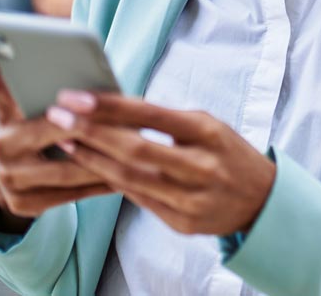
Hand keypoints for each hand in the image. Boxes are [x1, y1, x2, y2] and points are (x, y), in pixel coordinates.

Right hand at [0, 34, 112, 229]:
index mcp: (6, 115)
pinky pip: (73, 195)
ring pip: (68, 168)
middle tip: (128, 118)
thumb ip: (34, 81)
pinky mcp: (24, 205)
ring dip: (106, 159)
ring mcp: (9, 178)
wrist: (23, 185)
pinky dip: (101, 185)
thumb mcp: (33, 105)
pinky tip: (126, 177)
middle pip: (53, 130)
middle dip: (93, 125)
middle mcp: (1, 145)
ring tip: (137, 149)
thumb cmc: (42, 131)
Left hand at [46, 91, 276, 235]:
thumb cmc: (226, 153)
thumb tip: (112, 107)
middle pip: (136, 149)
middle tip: (58, 116)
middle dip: (91, 132)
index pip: (152, 115)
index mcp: (209, 133)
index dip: (111, 106)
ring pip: (131, 179)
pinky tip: (90, 167)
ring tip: (66, 140)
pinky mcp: (183, 223)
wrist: (263, 200)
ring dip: (93, 159)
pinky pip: (139, 200)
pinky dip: (113, 182)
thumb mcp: (207, 126)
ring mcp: (192, 199)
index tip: (77, 96)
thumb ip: (166, 120)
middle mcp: (202, 166)